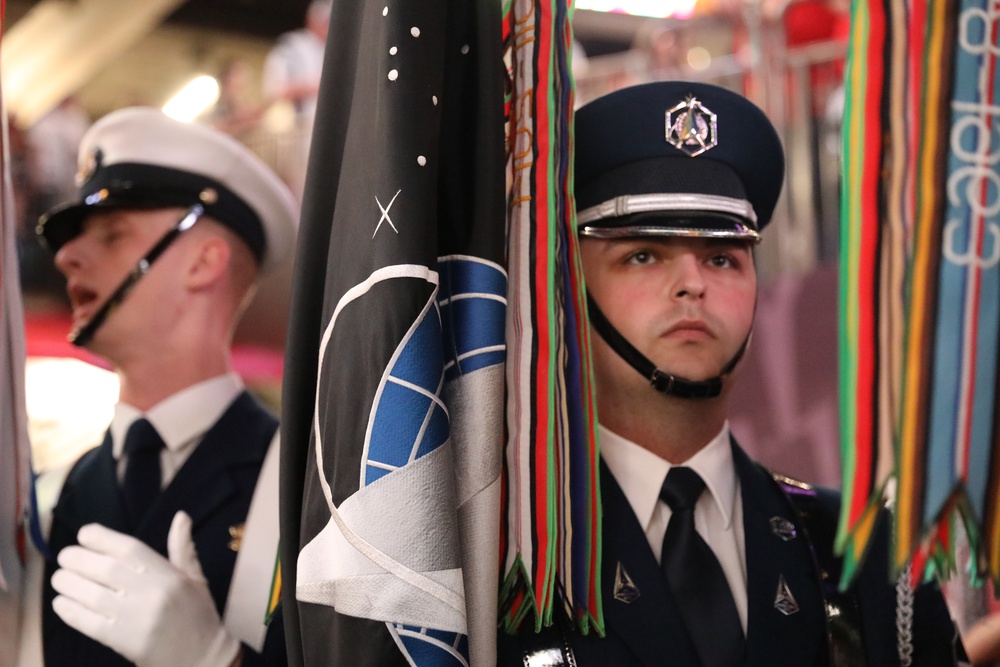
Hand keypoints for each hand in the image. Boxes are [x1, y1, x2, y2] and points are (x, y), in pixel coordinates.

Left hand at [51, 512, 240, 666]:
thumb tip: (181, 516)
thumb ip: (182, 548)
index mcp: (169, 576)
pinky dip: (71, 611)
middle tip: (65, 557)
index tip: (85, 534)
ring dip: (69, 584)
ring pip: (93, 595)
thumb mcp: (195, 579)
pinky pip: (90, 623)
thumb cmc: (197, 616)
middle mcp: (152, 594)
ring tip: (60, 578)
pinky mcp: (124, 642)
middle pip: (106, 569)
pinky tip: (61, 603)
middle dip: (78, 559)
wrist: (202, 658)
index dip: (103, 538)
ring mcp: (136, 619)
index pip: (130, 549)